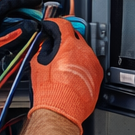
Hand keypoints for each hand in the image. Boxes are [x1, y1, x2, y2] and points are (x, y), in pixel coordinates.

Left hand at [0, 0, 42, 98]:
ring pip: (3, 16)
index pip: (8, 0)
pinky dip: (11, 27)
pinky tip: (17, 35)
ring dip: (18, 19)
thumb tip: (31, 26)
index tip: (37, 0)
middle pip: (6, 6)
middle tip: (37, 13)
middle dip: (24, 9)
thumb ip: (16, 35)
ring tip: (31, 24)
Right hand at [29, 17, 102, 132]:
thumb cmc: (50, 92)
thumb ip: (44, 49)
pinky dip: (80, 64)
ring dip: (73, 52)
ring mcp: (93, 64)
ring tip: (61, 61)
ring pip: (84, 50)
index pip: (63, 25)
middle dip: (65, 38)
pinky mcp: (97, 75)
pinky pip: (89, 63)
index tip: (50, 26)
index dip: (54, 24)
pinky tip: (70, 72)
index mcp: (68, 46)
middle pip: (76, 36)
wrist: (61, 111)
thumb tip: (46, 45)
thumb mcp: (38, 64)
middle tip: (54, 44)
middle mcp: (84, 52)